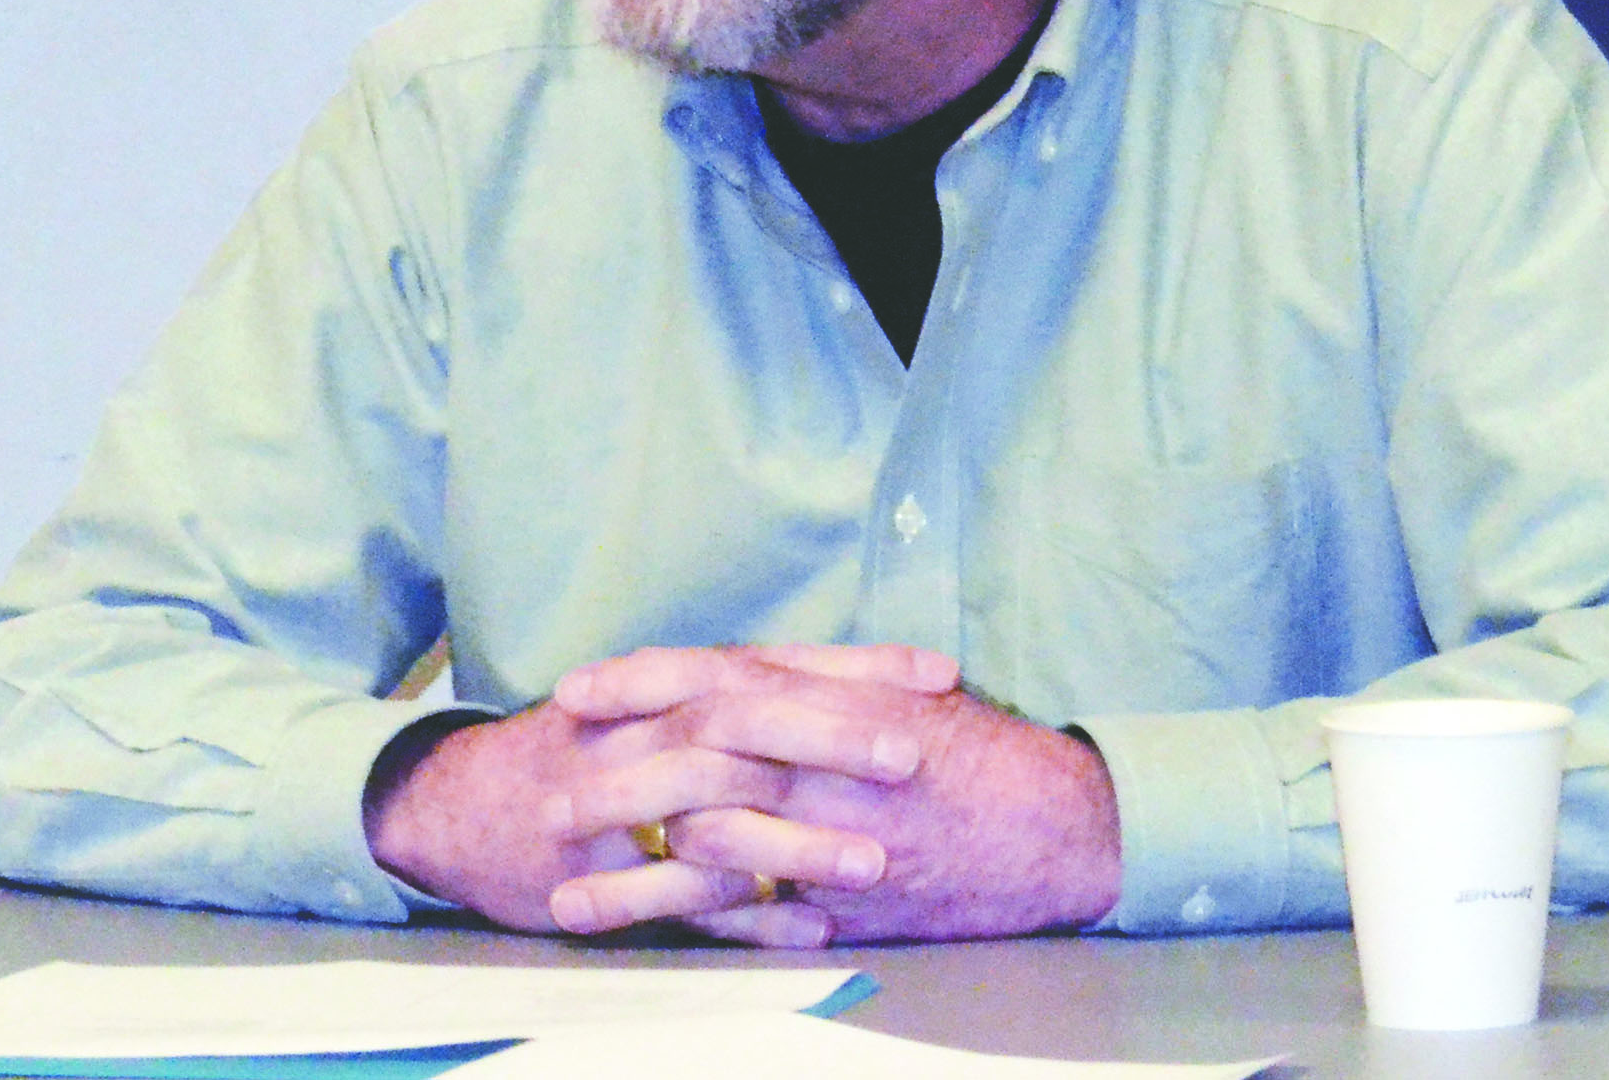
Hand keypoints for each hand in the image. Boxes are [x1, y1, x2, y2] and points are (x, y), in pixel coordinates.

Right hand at [361, 642, 954, 945]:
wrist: (459, 802)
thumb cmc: (583, 745)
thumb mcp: (657, 701)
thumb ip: (743, 694)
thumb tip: (853, 684)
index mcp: (676, 684)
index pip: (778, 660)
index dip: (858, 666)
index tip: (940, 674)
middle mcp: (650, 730)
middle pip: (747, 720)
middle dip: (831, 735)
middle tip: (912, 756)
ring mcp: (623, 805)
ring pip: (717, 816)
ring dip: (799, 838)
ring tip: (877, 861)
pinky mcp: (604, 877)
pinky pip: (684, 901)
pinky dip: (749, 918)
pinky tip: (813, 932)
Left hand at [549, 646, 1122, 943]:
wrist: (1061, 829)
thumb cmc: (984, 753)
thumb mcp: (906, 690)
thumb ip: (822, 678)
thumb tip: (742, 669)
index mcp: (838, 700)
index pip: (721, 679)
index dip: (643, 681)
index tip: (576, 690)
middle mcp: (831, 765)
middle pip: (702, 761)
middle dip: (618, 777)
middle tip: (547, 794)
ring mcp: (840, 840)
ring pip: (717, 847)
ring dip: (635, 870)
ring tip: (564, 891)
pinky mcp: (851, 906)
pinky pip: (762, 917)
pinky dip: (697, 924)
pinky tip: (645, 939)